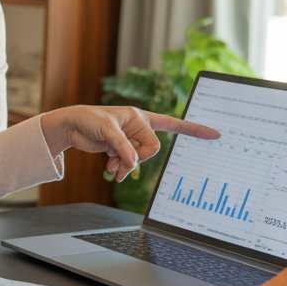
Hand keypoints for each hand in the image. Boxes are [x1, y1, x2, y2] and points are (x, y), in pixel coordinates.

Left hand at [39, 105, 220, 180]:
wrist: (72, 127)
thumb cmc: (89, 120)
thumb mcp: (106, 132)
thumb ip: (123, 148)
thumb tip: (134, 164)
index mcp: (141, 117)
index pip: (172, 123)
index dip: (193, 130)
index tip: (214, 134)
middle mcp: (138, 128)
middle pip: (151, 150)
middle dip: (136, 158)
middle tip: (119, 160)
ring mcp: (130, 140)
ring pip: (139, 160)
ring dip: (126, 166)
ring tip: (111, 166)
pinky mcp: (121, 149)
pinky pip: (129, 163)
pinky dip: (120, 168)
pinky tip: (108, 166)